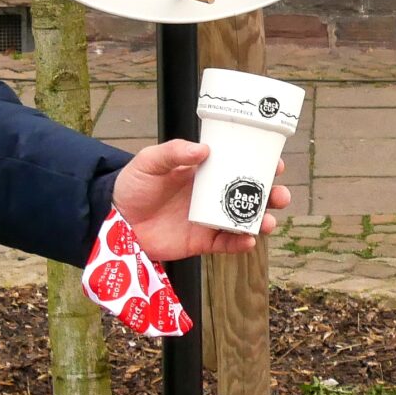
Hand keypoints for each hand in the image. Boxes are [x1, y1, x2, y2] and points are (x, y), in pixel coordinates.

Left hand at [112, 141, 292, 257]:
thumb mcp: (150, 161)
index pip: (239, 165)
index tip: (277, 163)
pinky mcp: (201, 242)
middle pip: (250, 195)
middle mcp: (212, 195)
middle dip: (272, 196)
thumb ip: (174, 152)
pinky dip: (240, 244)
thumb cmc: (132, 186)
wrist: (115, 220)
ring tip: (268, 222)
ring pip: (244, 221)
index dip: (261, 164)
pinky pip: (226, 244)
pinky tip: (248, 240)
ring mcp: (209, 219)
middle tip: (280, 196)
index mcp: (205, 172)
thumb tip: (204, 150)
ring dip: (262, 221)